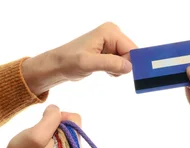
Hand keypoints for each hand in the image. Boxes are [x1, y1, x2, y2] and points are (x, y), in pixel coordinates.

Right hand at [0, 105, 80, 147]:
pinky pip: (61, 137)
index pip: (75, 118)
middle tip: (41, 135)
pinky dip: (51, 137)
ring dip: (52, 131)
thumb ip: (51, 119)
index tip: (45, 125)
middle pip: (71, 124)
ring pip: (65, 130)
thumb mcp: (37, 133)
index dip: (59, 117)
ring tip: (41, 141)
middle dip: (55, 125)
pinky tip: (42, 144)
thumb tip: (56, 109)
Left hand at [22, 22, 136, 94]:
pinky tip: (103, 70)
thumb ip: (110, 64)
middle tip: (108, 72)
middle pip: (130, 54)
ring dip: (117, 69)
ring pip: (127, 60)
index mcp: (110, 31)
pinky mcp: (109, 50)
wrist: (58, 65)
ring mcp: (111, 42)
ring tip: (102, 70)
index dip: (130, 63)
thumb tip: (129, 67)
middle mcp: (113, 33)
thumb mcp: (88, 63)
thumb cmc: (69, 62)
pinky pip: (121, 62)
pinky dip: (115, 70)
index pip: (131, 49)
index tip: (121, 73)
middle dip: (123, 66)